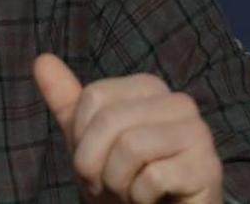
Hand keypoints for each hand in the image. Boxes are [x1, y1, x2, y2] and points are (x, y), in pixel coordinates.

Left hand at [33, 53, 222, 203]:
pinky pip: (154, 177)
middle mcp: (179, 102)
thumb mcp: (87, 139)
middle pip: (110, 120)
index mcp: (149, 87)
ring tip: (129, 191)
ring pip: (131, 146)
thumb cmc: (123, 177)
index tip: (93, 162)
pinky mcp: (208, 167)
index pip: (93, 96)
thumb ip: (66, 100)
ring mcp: (199, 133)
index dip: (81, 137)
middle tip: (106, 184)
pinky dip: (140, 197)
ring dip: (118, 182)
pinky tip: (151, 200)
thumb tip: (41, 59)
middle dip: (95, 163)